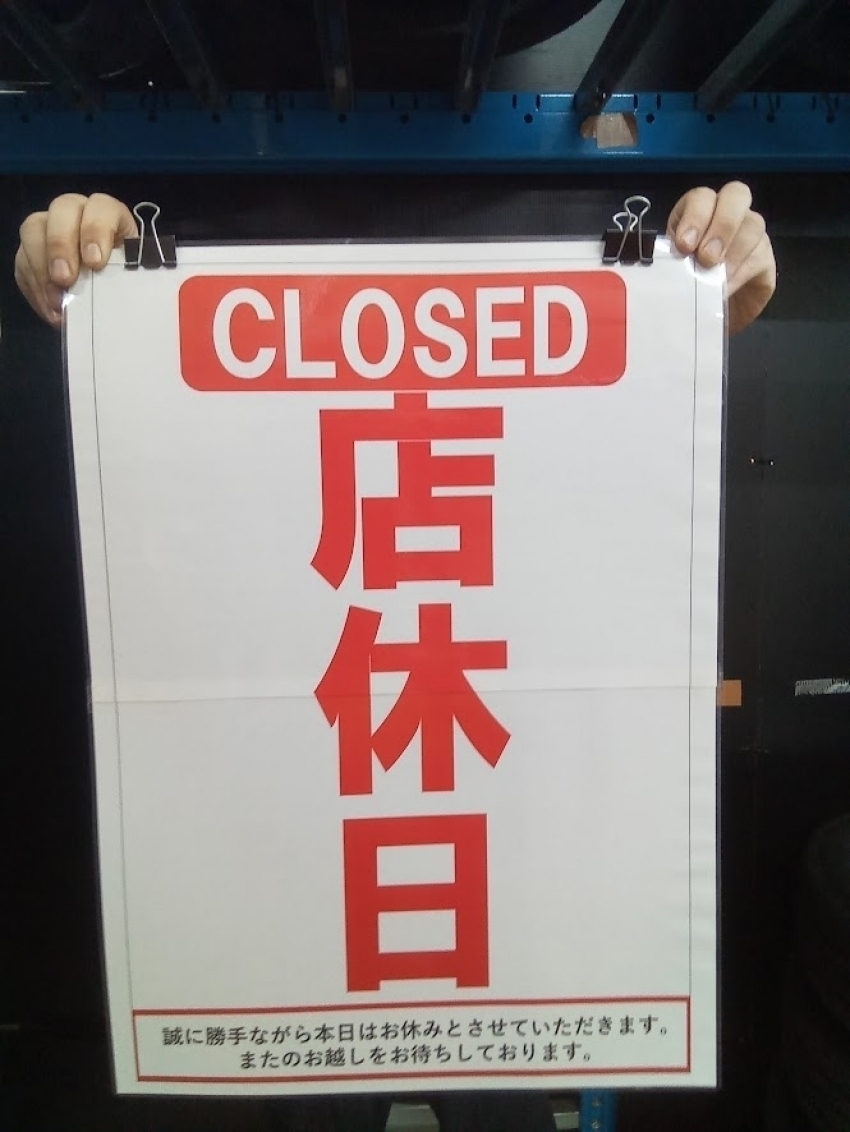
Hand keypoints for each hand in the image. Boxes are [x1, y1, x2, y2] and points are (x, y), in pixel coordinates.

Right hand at [15, 193, 136, 326]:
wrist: (108, 298)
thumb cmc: (126, 281)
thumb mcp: (133, 277)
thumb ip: (127, 277)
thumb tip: (118, 294)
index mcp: (109, 214)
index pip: (101, 206)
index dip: (95, 230)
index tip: (96, 262)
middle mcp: (77, 213)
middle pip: (62, 209)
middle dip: (61, 245)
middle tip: (65, 279)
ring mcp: (49, 227)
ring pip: (34, 228)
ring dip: (41, 265)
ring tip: (56, 299)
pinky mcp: (30, 250)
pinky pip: (22, 260)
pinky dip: (34, 285)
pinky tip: (50, 308)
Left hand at [667, 182, 775, 334]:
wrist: (705, 312)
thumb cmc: (686, 284)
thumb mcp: (672, 268)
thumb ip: (673, 259)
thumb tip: (670, 267)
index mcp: (700, 210)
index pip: (703, 196)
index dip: (695, 216)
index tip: (684, 245)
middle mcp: (730, 213)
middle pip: (736, 196)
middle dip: (721, 226)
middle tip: (706, 258)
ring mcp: (752, 233)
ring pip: (752, 226)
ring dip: (731, 254)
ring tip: (713, 280)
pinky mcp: (765, 259)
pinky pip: (760, 258)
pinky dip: (740, 275)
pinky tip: (724, 290)